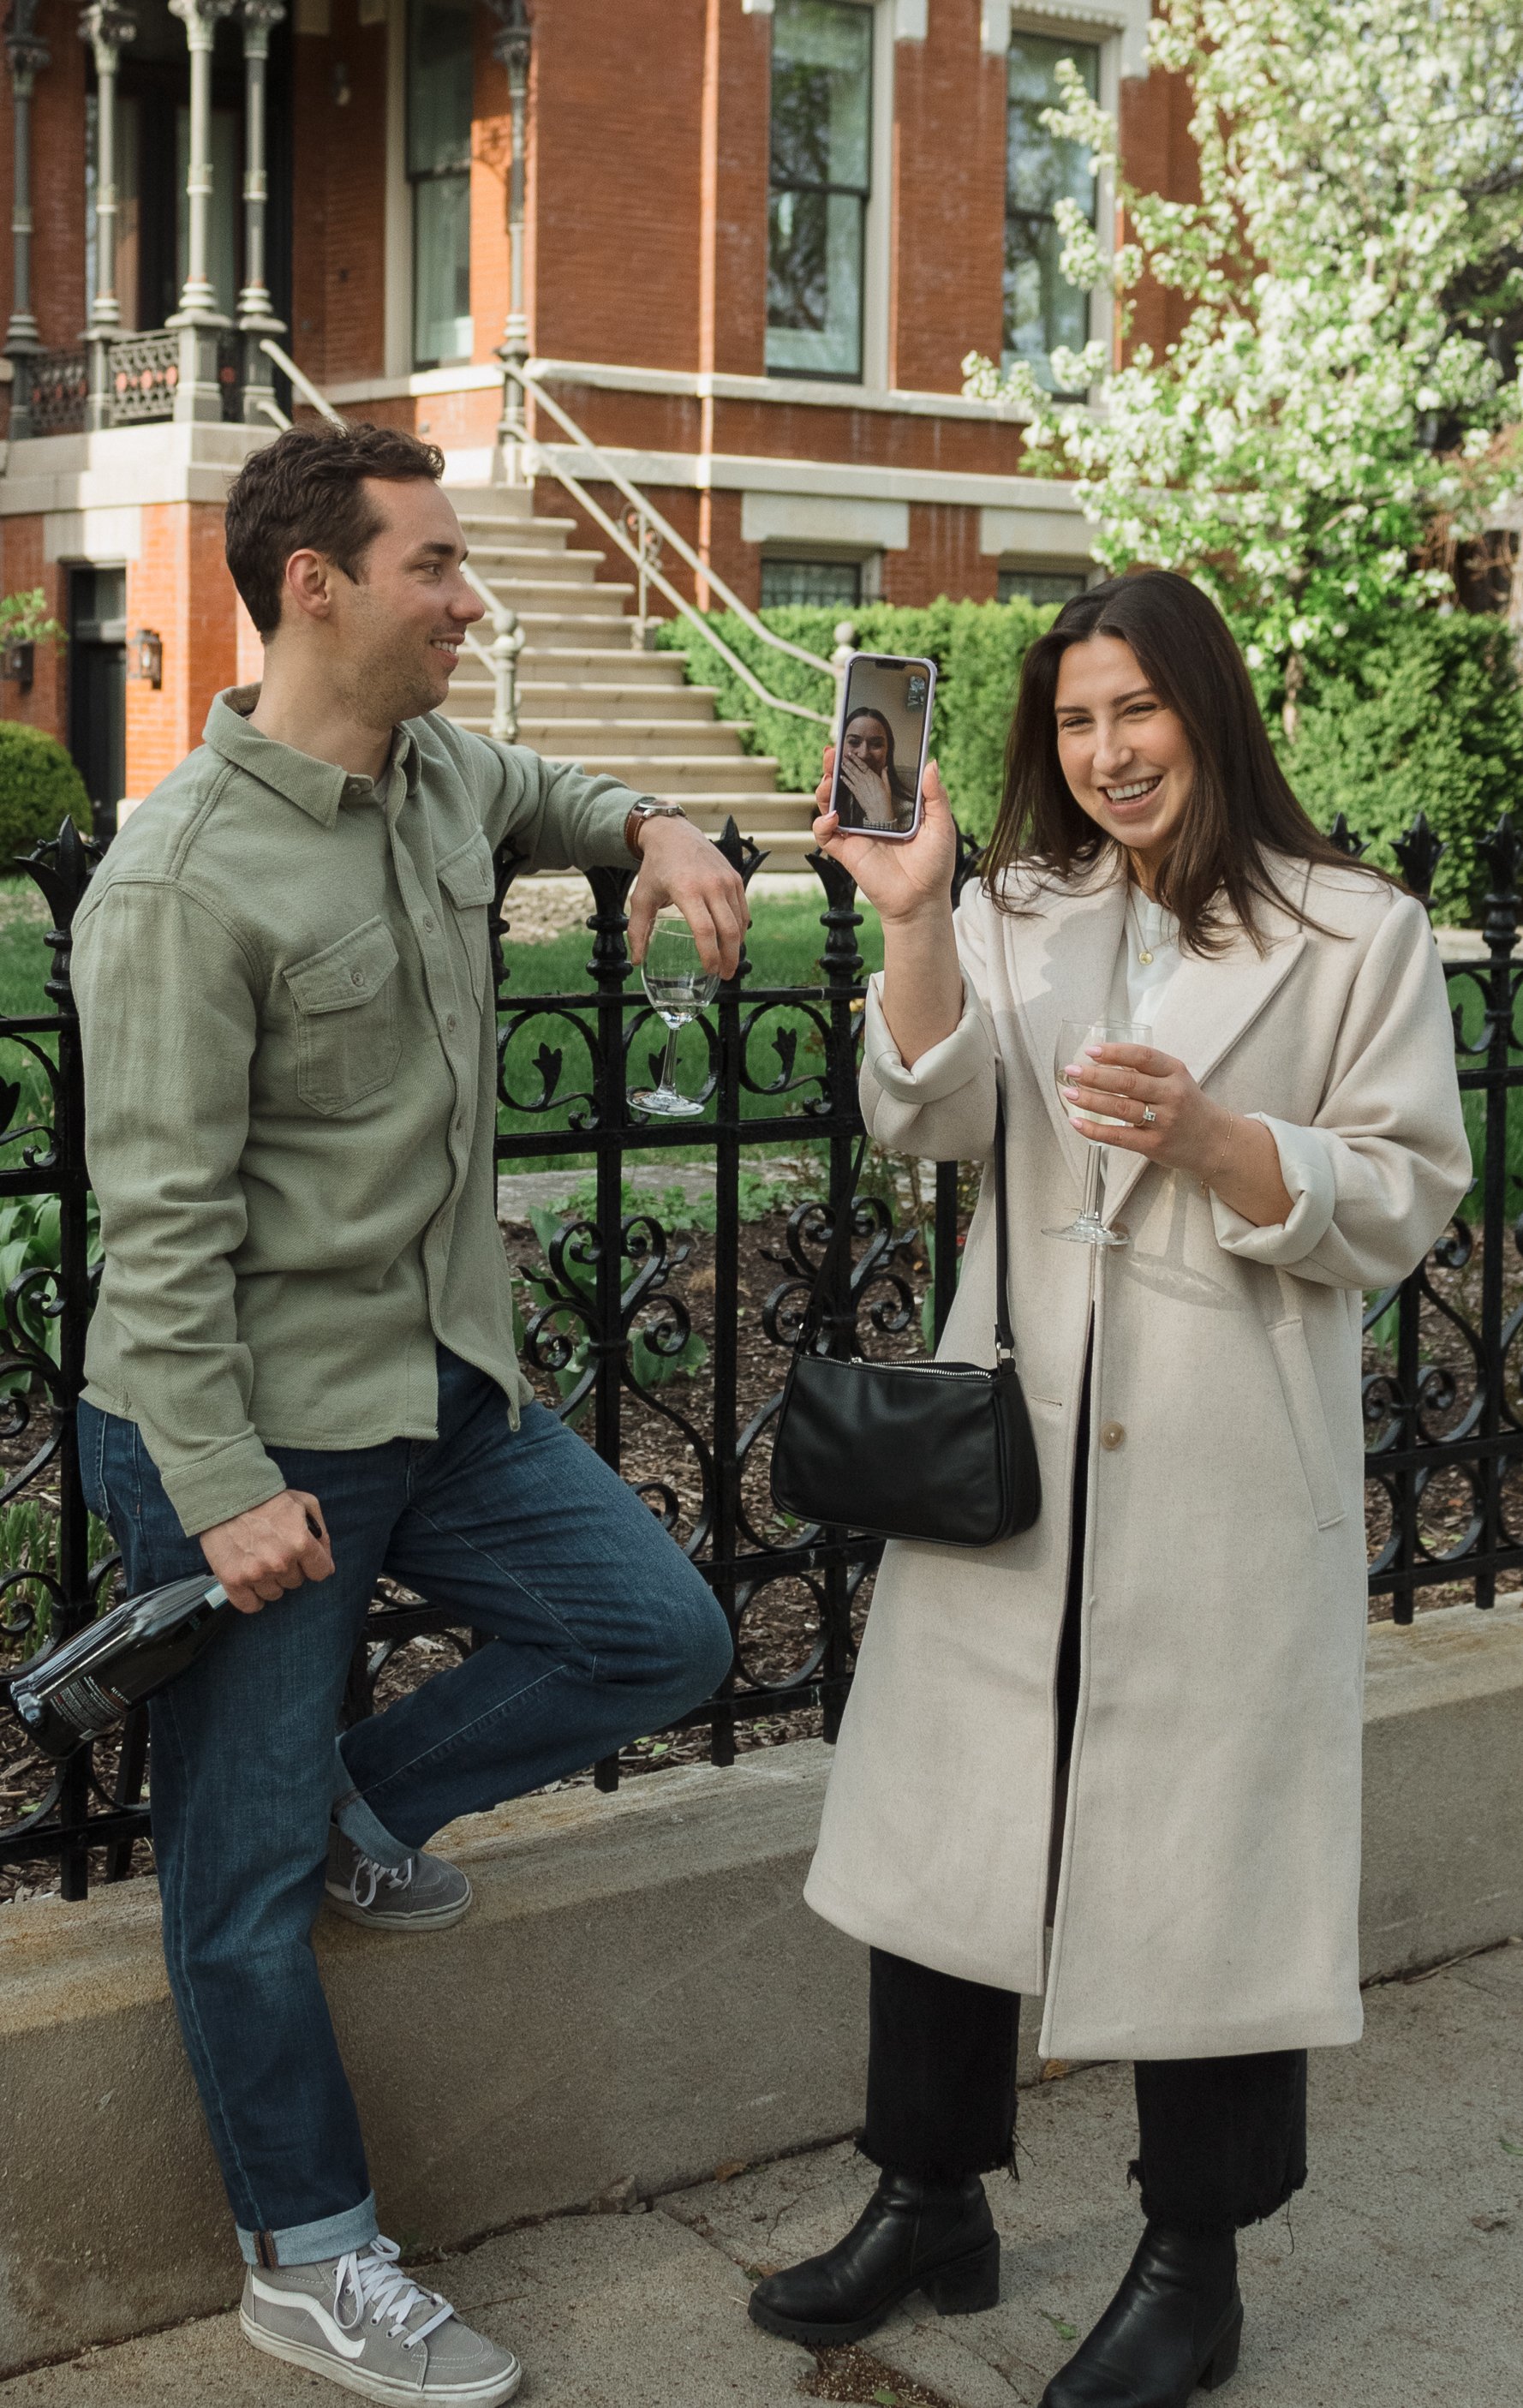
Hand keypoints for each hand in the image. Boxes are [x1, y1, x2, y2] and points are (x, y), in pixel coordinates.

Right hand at [199, 1488, 334, 1615]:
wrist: (225, 1494)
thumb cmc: (266, 1497)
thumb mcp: (305, 1504)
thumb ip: (321, 1534)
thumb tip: (327, 1564)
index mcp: (300, 1542)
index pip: (320, 1572)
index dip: (313, 1564)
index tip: (303, 1559)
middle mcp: (280, 1561)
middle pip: (295, 1583)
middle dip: (289, 1568)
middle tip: (274, 1550)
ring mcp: (255, 1573)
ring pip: (274, 1594)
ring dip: (269, 1581)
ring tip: (258, 1559)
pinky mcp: (233, 1579)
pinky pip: (250, 1605)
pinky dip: (251, 1598)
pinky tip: (249, 1581)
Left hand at [627, 816, 748, 979]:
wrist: (672, 833)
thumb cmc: (655, 867)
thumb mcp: (641, 897)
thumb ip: (637, 930)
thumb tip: (637, 961)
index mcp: (686, 890)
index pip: (705, 930)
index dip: (710, 954)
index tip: (709, 970)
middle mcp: (711, 884)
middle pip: (729, 930)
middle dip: (729, 957)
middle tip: (724, 974)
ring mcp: (726, 880)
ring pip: (740, 922)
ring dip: (737, 946)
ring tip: (728, 961)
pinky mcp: (735, 877)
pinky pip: (743, 910)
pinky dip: (740, 929)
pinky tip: (733, 941)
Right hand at [813, 748, 956, 922]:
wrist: (923, 900)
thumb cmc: (934, 864)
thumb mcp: (941, 824)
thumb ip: (935, 795)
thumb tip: (931, 763)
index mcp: (891, 806)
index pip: (871, 777)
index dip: (860, 760)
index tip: (855, 743)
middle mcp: (870, 816)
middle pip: (846, 786)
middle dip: (835, 768)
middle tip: (833, 753)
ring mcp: (857, 833)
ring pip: (830, 806)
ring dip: (824, 790)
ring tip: (828, 780)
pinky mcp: (847, 852)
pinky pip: (826, 835)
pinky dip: (822, 825)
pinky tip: (833, 817)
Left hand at [1058, 1041, 1231, 1180]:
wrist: (1213, 1141)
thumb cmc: (1187, 1106)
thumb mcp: (1176, 1080)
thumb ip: (1147, 1071)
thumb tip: (1102, 1062)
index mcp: (1175, 1072)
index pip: (1143, 1057)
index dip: (1115, 1052)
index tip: (1091, 1051)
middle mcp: (1171, 1095)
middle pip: (1128, 1082)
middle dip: (1095, 1076)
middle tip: (1072, 1071)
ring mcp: (1163, 1121)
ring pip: (1121, 1107)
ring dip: (1091, 1100)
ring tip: (1070, 1094)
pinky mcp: (1155, 1144)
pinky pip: (1120, 1136)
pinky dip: (1096, 1130)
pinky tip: (1078, 1123)